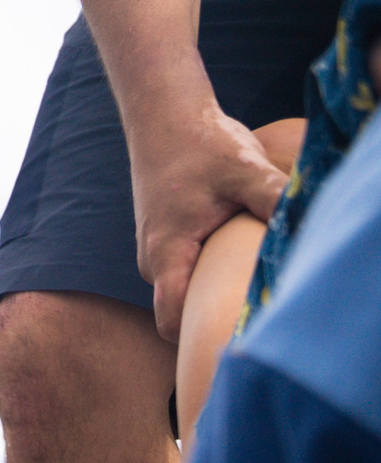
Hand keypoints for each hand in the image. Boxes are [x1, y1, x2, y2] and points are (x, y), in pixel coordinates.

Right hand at [128, 100, 288, 339]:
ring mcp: (158, 254)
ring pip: (186, 292)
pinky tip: (240, 259)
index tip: (236, 341)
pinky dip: (212, 274)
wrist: (166, 120)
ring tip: (252, 285)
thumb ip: (274, 199)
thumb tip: (307, 225)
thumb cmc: (200, 145)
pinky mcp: (169, 243)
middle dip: (214, 318)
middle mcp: (155, 262)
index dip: (199, 338)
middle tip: (257, 315)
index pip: (171, 320)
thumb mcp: (244, 170)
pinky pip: (188, 274)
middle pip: (181, 311)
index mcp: (166, 254)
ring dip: (215, 292)